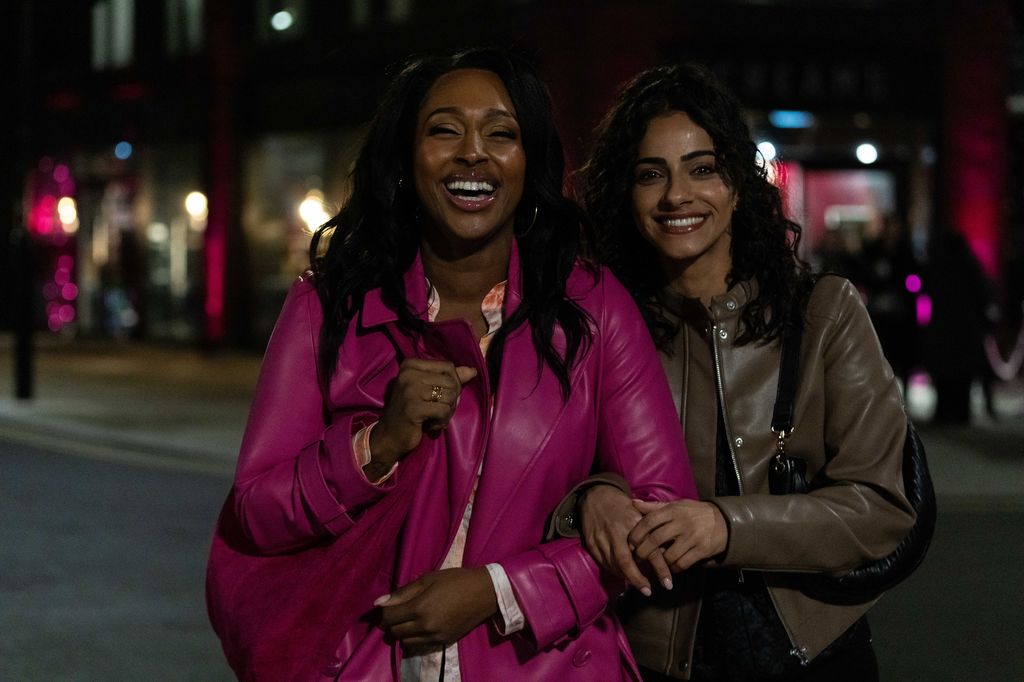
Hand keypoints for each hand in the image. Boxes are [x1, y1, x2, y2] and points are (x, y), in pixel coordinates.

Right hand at [369, 359, 477, 470]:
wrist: (389, 436)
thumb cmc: (411, 412)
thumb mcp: (429, 391)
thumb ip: (450, 379)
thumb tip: (473, 371)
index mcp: (410, 365)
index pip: (448, 366)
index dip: (453, 384)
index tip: (440, 397)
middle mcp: (408, 373)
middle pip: (451, 381)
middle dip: (451, 401)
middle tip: (438, 411)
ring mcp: (410, 389)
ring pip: (450, 396)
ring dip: (447, 412)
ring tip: (433, 418)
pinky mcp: (414, 407)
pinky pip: (444, 411)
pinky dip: (442, 422)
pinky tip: (431, 426)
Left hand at [375, 567, 497, 653]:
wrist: (484, 593)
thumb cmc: (455, 580)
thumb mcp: (428, 579)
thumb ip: (403, 592)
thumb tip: (379, 603)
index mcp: (420, 608)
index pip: (389, 617)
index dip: (384, 612)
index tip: (387, 605)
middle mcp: (425, 626)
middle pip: (394, 632)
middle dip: (391, 623)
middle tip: (396, 611)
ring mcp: (434, 637)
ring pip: (405, 642)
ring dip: (401, 632)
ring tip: (408, 619)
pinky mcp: (443, 642)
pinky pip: (419, 645)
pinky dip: (414, 638)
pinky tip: (420, 626)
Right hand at [578, 485, 670, 595]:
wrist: (595, 495)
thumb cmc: (623, 506)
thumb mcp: (641, 513)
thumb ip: (653, 532)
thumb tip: (666, 552)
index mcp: (634, 524)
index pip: (650, 551)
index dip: (660, 569)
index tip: (668, 584)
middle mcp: (617, 532)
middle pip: (627, 563)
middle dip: (638, 580)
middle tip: (648, 591)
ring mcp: (602, 538)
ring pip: (614, 565)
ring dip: (627, 577)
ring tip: (639, 584)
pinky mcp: (592, 543)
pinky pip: (603, 563)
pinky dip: (614, 571)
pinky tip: (622, 574)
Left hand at [628, 499, 728, 572]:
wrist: (723, 521)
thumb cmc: (694, 513)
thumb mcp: (676, 506)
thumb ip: (654, 507)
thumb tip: (632, 502)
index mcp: (673, 510)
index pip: (650, 520)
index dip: (637, 533)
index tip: (630, 542)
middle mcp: (682, 523)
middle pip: (655, 540)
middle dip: (643, 552)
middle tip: (638, 558)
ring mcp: (692, 537)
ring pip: (668, 555)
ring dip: (658, 563)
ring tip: (653, 564)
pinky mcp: (701, 550)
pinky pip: (682, 564)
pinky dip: (673, 568)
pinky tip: (670, 567)